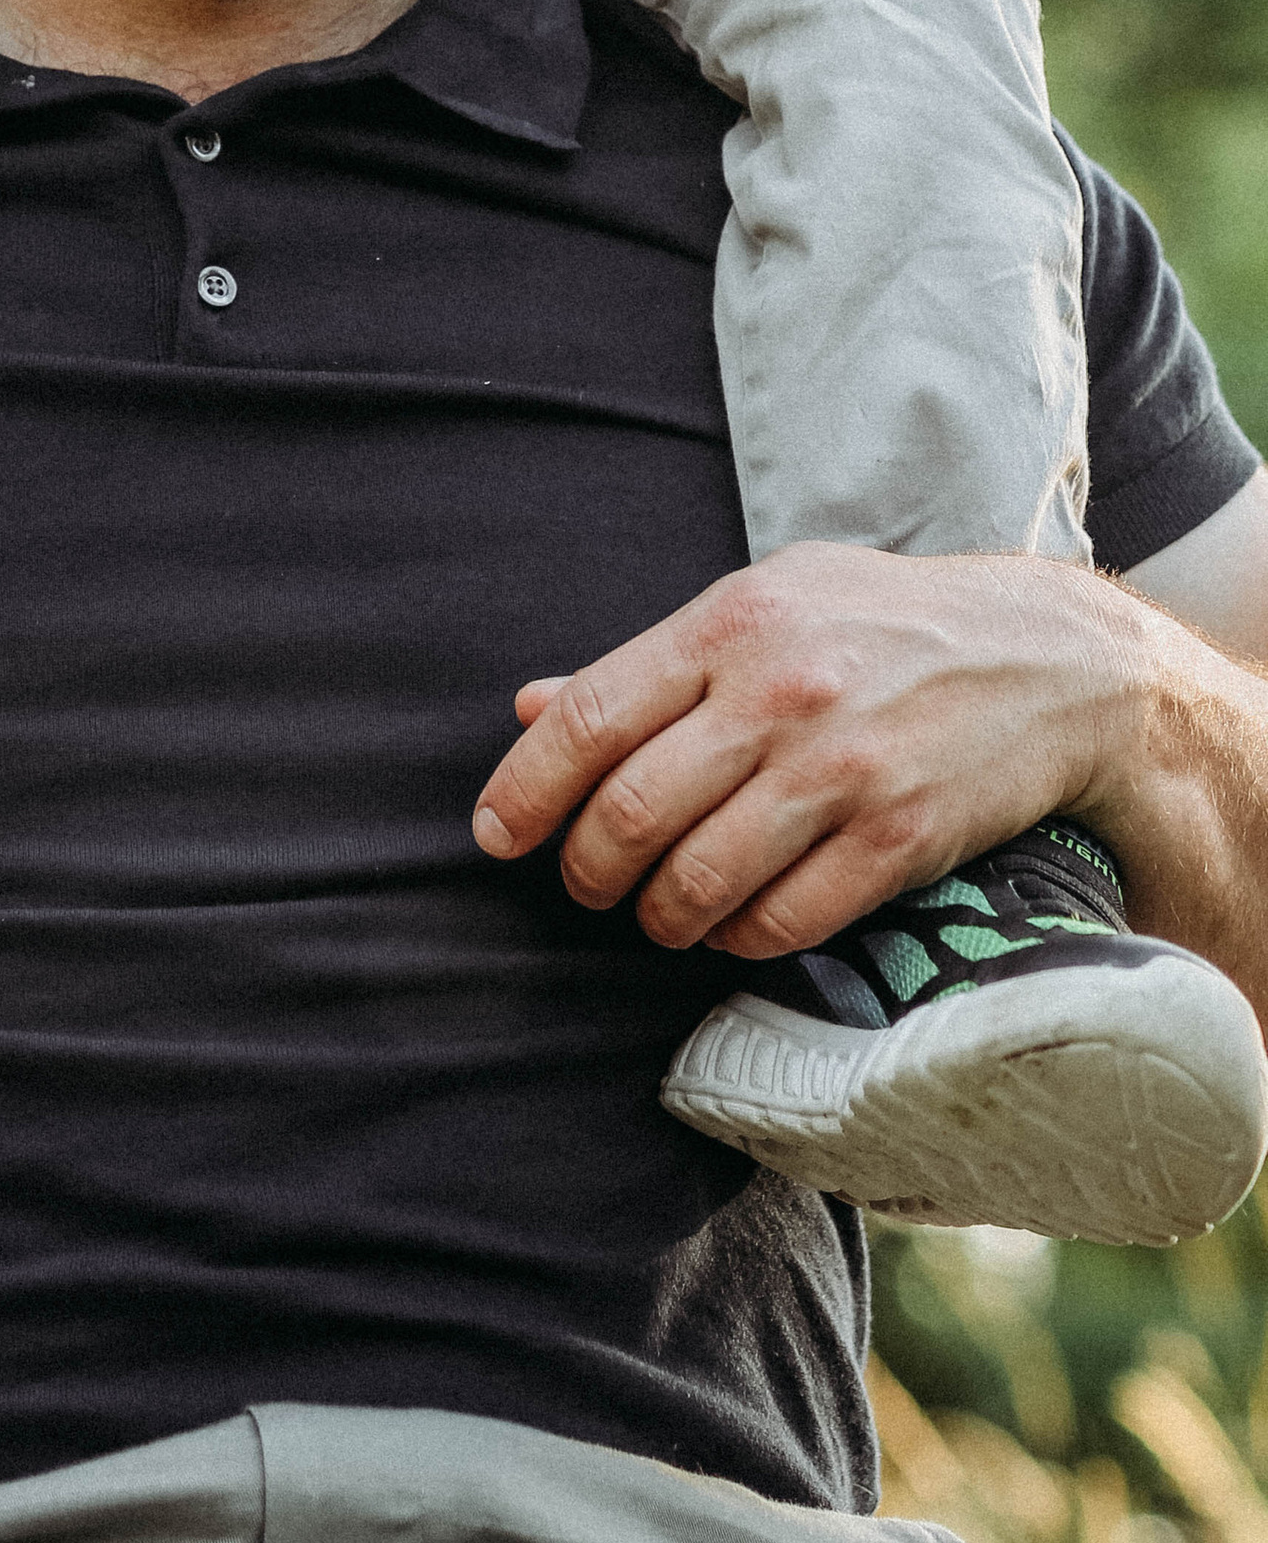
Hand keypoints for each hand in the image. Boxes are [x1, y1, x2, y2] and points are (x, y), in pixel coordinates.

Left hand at [468, 539, 1141, 958]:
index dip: (527, 789)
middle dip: (587, 870)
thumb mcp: (765, 603)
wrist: (1049, 659)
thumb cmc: (882, 625)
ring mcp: (840, 766)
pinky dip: (739, 939)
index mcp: (729, 623)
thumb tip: (530, 707)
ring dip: (658, 918)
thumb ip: (648, 663)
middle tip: (585, 886)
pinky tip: (733, 928)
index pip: (591, 718)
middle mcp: (778, 692)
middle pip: (633, 811)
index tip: (494, 836)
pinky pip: (784, 920)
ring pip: (699, 879)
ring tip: (656, 915)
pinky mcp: (898, 835)